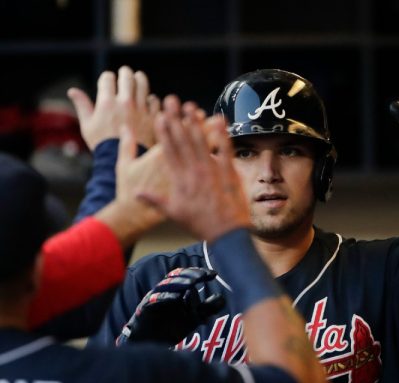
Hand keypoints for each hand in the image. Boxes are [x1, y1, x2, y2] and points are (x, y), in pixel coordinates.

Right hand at [68, 66, 159, 150]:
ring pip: (143, 84)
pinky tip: (147, 99)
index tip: (108, 80)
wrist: (121, 161)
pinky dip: (150, 98)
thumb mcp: (87, 125)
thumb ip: (82, 105)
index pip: (108, 78)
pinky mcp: (152, 117)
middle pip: (127, 77)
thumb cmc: (101, 144)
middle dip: (124, 72)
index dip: (107, 77)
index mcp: (107, 103)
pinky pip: (154, 100)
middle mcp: (125, 103)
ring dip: (139, 79)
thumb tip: (72, 90)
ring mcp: (140, 109)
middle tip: (124, 72)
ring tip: (138, 77)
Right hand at [116, 268, 224, 345]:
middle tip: (203, 275)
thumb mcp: (193, 318)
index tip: (213, 274)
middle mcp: (163, 291)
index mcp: (174, 290)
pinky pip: (154, 299)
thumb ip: (206, 309)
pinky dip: (165, 296)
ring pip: (165, 285)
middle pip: (175, 276)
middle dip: (190, 274)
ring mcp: (153, 298)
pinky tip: (177, 297)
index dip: (199, 272)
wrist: (150, 345)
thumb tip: (222, 298)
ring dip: (179, 282)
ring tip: (193, 283)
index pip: (186, 275)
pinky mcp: (145, 308)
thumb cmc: (170, 328)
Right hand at [141, 95, 250, 241]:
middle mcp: (194, 171)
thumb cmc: (198, 224)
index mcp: (179, 179)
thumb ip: (154, 200)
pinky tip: (219, 121)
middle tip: (171, 101)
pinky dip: (223, 135)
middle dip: (176, 119)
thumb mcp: (172, 213)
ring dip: (195, 122)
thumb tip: (137, 193)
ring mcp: (212, 171)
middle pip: (183, 141)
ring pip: (202, 142)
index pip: (168, 150)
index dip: (164, 132)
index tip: (159, 116)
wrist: (224, 233)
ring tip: (190, 106)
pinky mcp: (229, 172)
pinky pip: (225, 150)